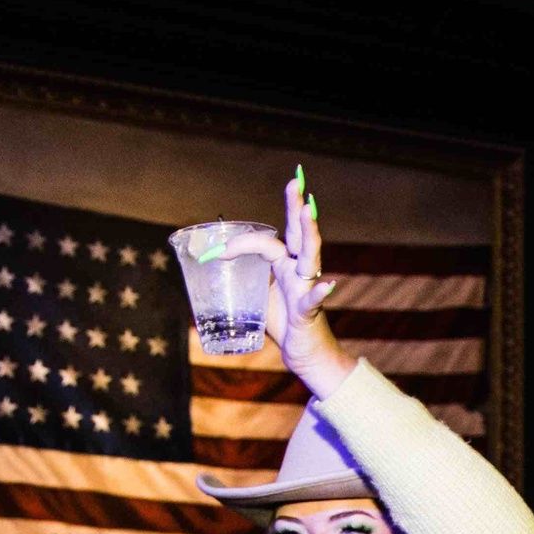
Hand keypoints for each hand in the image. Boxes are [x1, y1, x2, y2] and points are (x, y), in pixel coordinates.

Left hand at [215, 169, 351, 393]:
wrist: (304, 354)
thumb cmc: (283, 322)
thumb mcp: (258, 296)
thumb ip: (243, 279)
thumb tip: (205, 269)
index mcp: (284, 265)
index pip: (264, 242)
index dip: (239, 243)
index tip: (213, 254)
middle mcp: (298, 271)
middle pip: (297, 234)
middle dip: (295, 206)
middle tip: (295, 179)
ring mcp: (306, 288)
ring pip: (310, 256)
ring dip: (309, 234)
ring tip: (308, 213)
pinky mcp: (309, 311)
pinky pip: (314, 300)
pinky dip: (321, 292)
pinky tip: (328, 284)